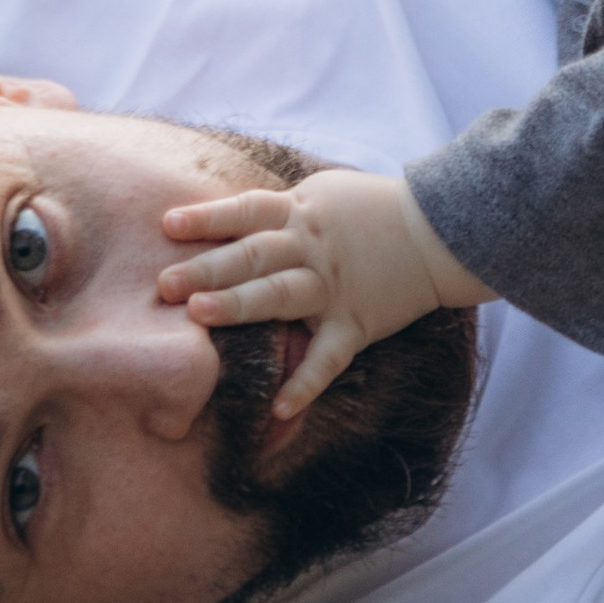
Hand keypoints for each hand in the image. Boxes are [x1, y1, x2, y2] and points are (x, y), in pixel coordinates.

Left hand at [159, 168, 486, 415]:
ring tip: (200, 315)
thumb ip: (278, 209)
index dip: (208, 218)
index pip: (247, 211)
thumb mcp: (321, 194)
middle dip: (207, 268)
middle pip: (252, 256)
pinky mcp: (355, 324)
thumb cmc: (371, 210)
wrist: (439, 232)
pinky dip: (306, 383)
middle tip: (164, 282)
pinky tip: (279, 407)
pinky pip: (328, 357)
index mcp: (300, 213)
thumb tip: (228, 217)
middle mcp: (311, 249)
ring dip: (240, 306)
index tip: (167, 224)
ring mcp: (333, 288)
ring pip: (280, 296)